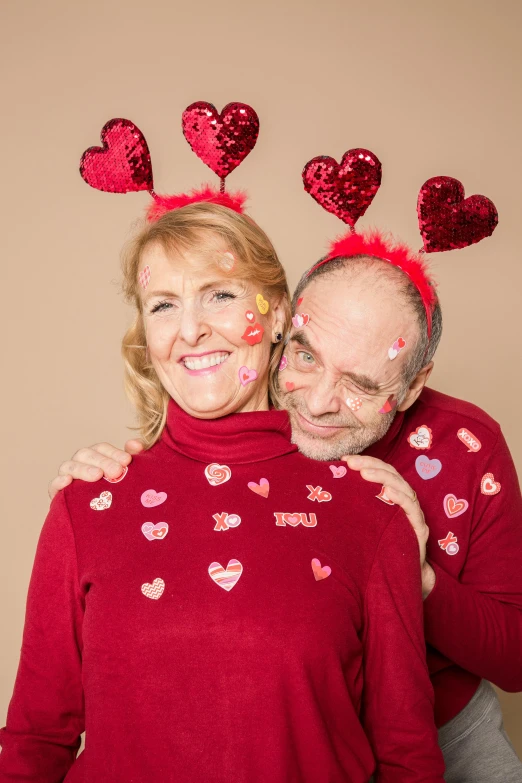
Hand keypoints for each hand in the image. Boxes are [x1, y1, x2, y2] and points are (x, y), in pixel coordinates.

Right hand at [48, 439, 144, 499]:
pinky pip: (53, 485)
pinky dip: (58, 482)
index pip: (102, 448)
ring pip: (69, 466)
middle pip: (86, 454)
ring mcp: (67, 478)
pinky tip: (67, 481)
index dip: (114, 452)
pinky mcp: (57, 494)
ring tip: (98, 476)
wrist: (101, 523)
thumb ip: (133, 458)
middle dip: (103, 461)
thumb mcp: (127, 476)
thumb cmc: (117, 493)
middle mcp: (80, 464)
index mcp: (95, 457)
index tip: (128, 461)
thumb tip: (136, 444)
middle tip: (117, 471)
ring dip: (84, 469)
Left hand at [342, 454, 435, 598]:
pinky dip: (400, 497)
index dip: (366, 462)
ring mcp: (413, 515)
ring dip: (383, 477)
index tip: (345, 460)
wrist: (401, 580)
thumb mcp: (363, 525)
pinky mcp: (419, 529)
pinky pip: (411, 508)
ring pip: (402, 487)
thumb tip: (327, 493)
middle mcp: (404, 502)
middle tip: (351, 463)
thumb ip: (354, 509)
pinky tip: (387, 492)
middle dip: (370, 465)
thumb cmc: (378, 550)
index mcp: (392, 497)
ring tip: (364, 473)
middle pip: (391, 475)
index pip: (382, 471)